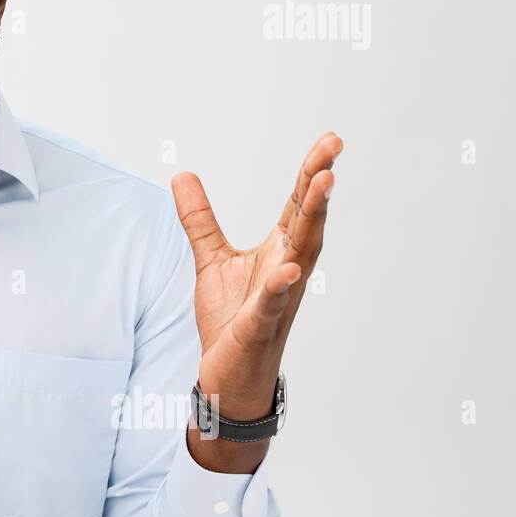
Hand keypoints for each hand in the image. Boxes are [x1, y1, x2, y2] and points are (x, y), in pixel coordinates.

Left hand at [172, 132, 341, 433]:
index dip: (311, 173)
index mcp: (278, 252)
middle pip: (307, 221)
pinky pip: (271, 304)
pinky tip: (288, 268)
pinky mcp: (258, 326)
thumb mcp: (210, 259)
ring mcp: (278, 299)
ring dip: (313, 220)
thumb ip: (199, 218)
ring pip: (300, 255)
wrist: (229, 376)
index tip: (329, 140)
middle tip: (332, 149)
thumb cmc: (231, 319)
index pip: (297, 206)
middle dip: (319, 185)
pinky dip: (279, 286)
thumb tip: (183, 175)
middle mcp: (286, 271)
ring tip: (323, 184)